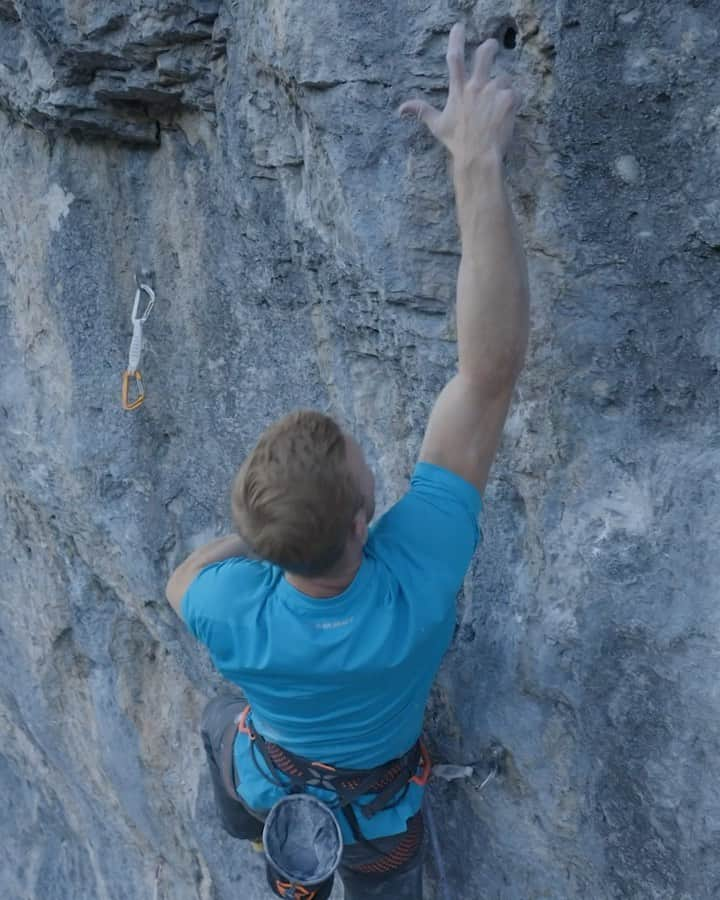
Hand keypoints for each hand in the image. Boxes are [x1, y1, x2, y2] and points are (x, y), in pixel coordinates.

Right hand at [400, 24, 517, 173]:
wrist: (478, 156)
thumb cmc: (457, 143)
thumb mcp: (437, 126)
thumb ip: (421, 111)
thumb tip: (400, 109)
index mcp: (458, 90)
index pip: (455, 58)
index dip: (456, 39)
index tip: (459, 27)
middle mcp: (476, 86)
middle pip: (485, 54)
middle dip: (490, 47)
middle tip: (492, 47)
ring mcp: (493, 91)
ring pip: (504, 78)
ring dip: (503, 89)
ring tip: (497, 109)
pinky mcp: (509, 99)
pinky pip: (516, 93)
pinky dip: (514, 103)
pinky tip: (507, 116)